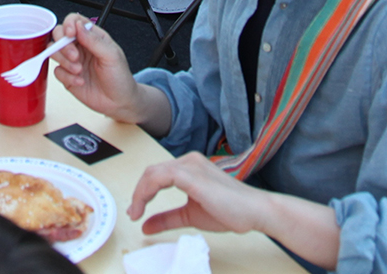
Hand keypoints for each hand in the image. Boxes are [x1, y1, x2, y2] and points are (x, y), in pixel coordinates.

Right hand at [50, 14, 144, 121]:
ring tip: (79, 70)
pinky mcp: (67, 76)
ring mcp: (72, 61)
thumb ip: (94, 40)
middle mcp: (80, 46)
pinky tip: (81, 82)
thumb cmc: (119, 77)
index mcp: (93, 36)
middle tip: (74, 56)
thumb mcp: (112, 56)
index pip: (74, 21)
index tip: (71, 34)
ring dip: (64, 61)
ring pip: (54, 52)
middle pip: (59, 35)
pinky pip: (57, 71)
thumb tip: (78, 26)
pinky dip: (67, 77)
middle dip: (63, 45)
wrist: (119, 102)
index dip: (69, 24)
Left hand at [127, 151, 265, 235]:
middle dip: (138, 193)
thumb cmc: (229, 211)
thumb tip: (146, 225)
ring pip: (153, 173)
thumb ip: (168, 218)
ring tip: (136, 212)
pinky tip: (143, 207)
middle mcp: (189, 161)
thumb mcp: (190, 216)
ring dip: (139, 193)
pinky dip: (147, 191)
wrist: (254, 211)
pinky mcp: (192, 175)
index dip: (142, 192)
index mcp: (190, 167)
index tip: (136, 211)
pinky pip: (161, 177)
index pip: (157, 174)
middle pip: (152, 171)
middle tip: (133, 213)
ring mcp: (191, 166)